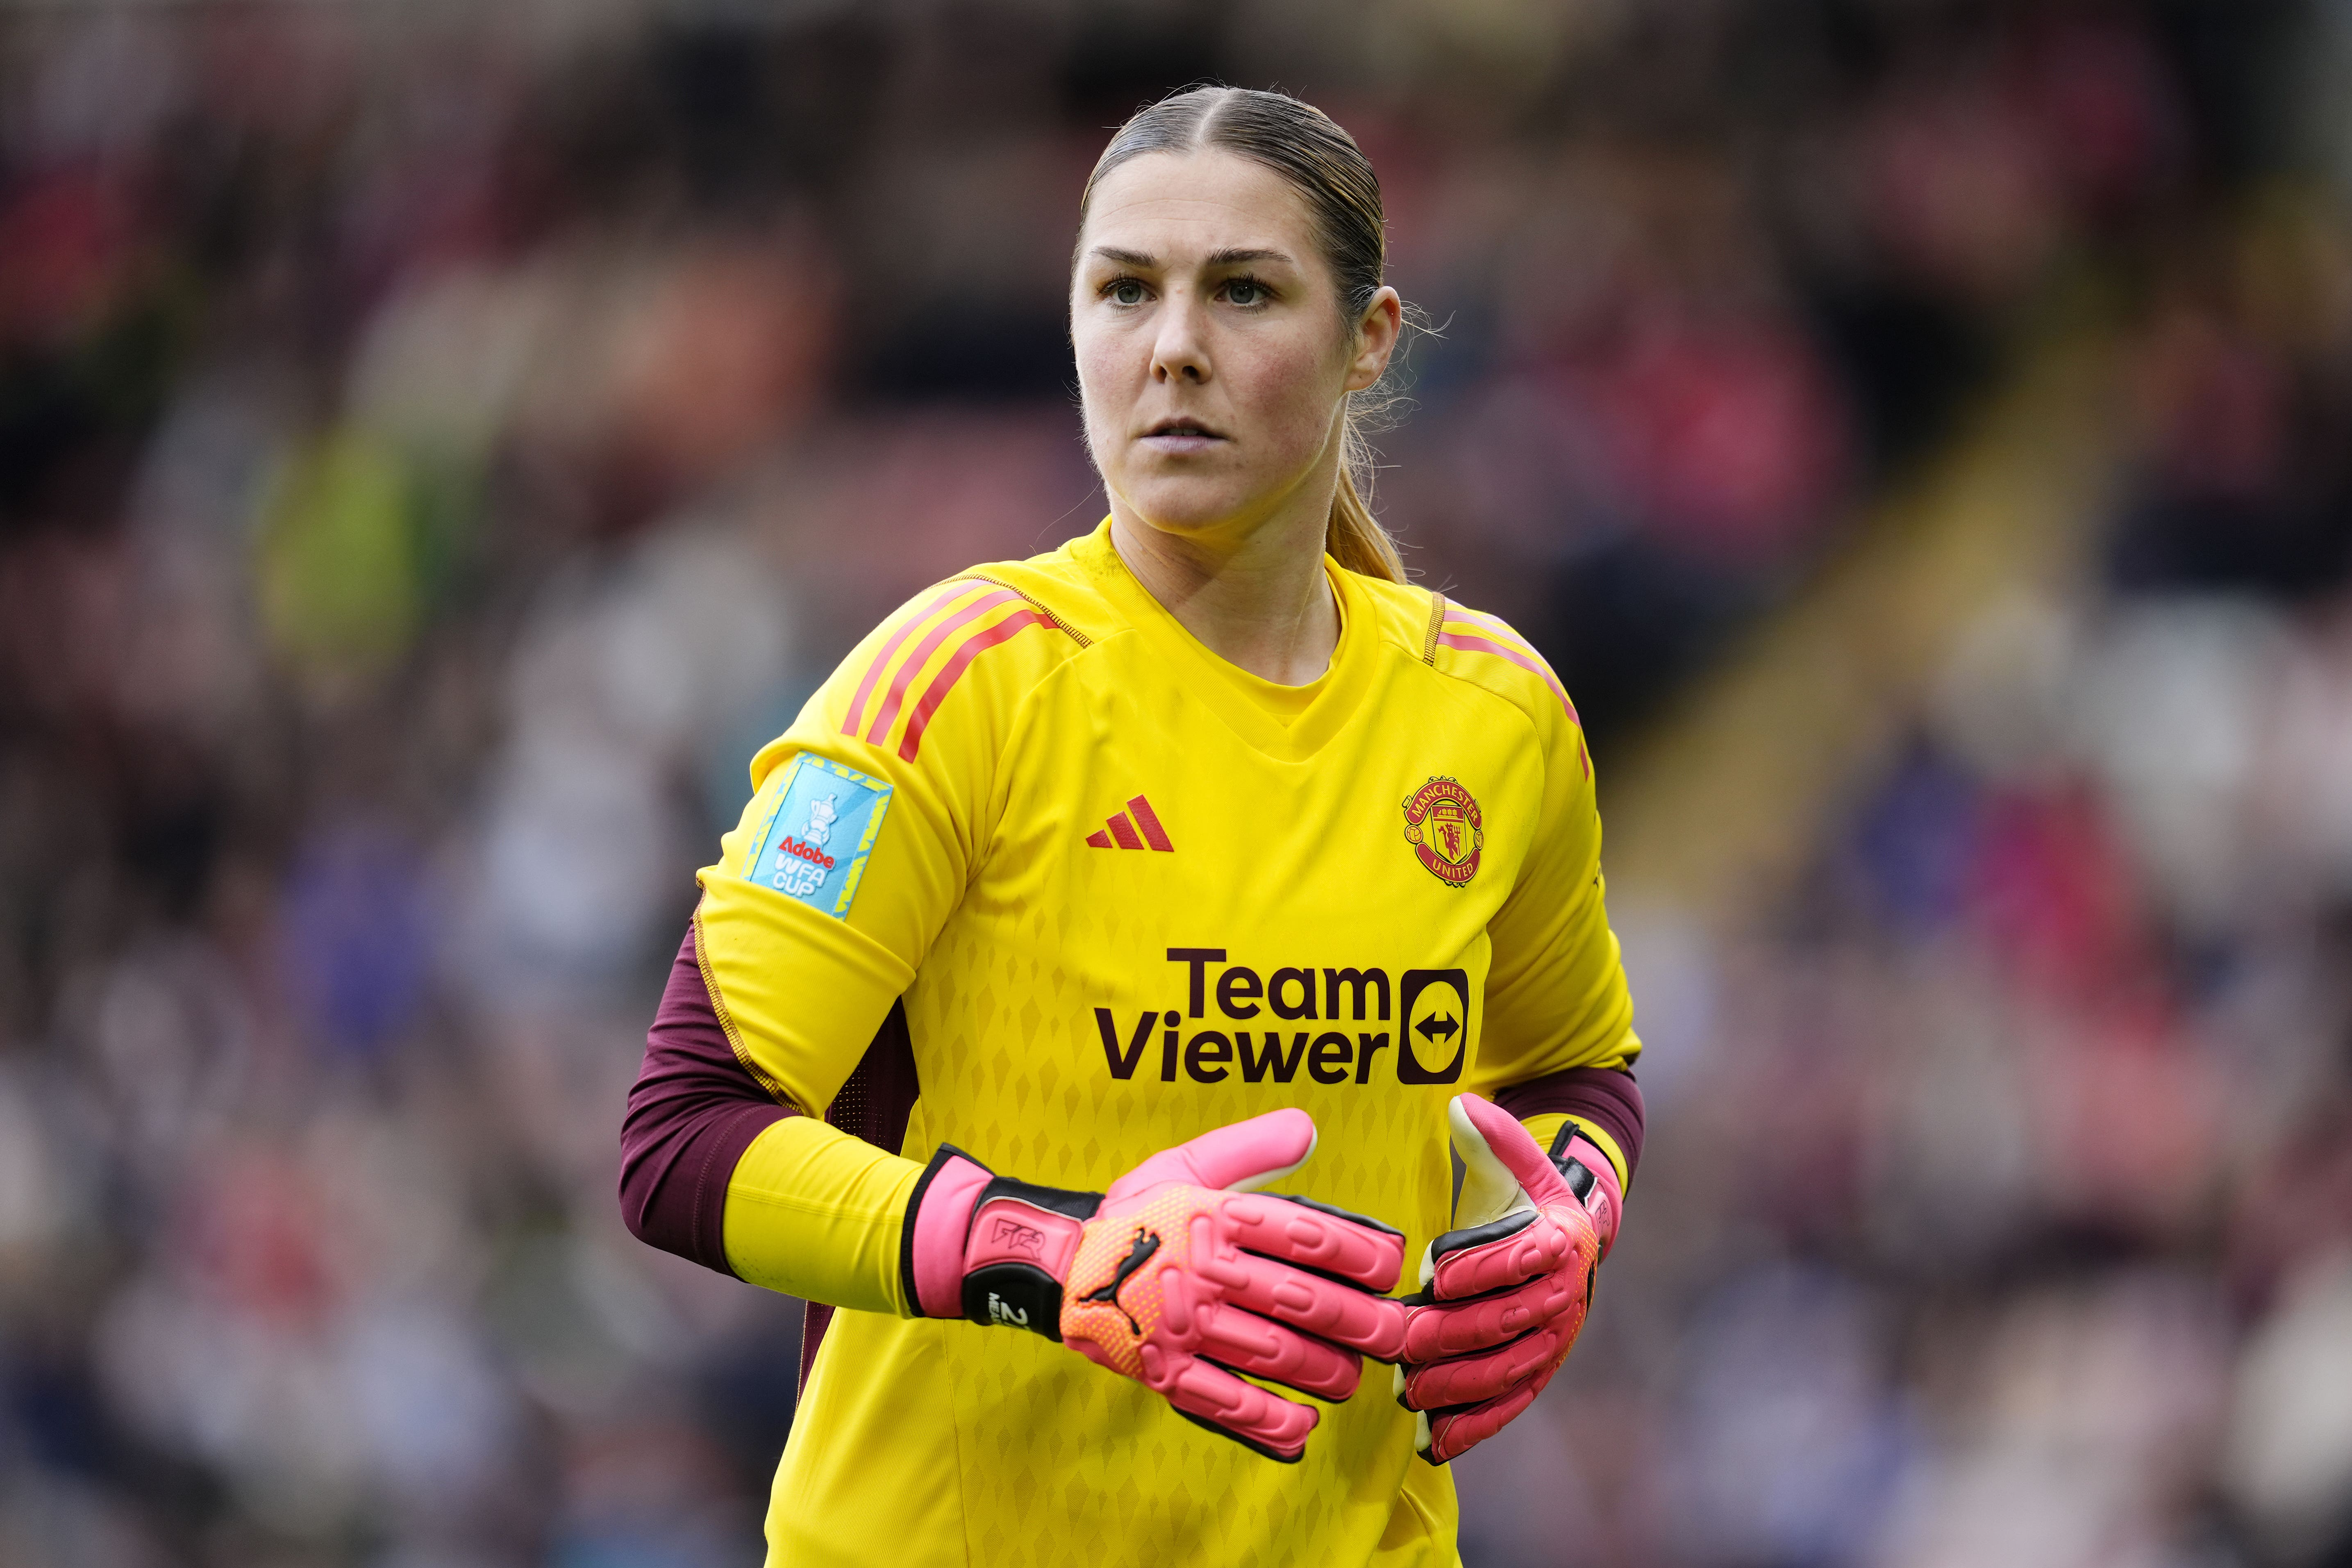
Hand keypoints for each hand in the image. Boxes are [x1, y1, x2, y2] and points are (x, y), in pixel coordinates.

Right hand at [905, 1108, 1409, 1460]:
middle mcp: (1204, 1271)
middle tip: (1394, 1335)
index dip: (1359, 1254)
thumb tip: (1308, 1128)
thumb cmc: (1137, 1213)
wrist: (1057, 1264)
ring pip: (1274, 1355)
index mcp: (1215, 1217)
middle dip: (1360, 1323)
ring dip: (1326, 1371)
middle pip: (1301, 1301)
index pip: (1304, 1234)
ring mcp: (1184, 1327)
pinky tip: (1303, 1425)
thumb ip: (1250, 1148)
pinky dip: (1269, 1420)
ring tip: (1354, 1376)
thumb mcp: (1187, 1163)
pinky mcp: (1164, 1372)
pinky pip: (1226, 1403)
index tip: (1390, 1268)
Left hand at [1395, 1093, 1620, 1463]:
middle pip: (1504, 1322)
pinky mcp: (1539, 1372)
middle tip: (1402, 1339)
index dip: (1479, 1268)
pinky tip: (1436, 1440)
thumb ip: (1494, 1137)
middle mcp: (1562, 1298)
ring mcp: (1553, 1342)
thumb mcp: (1519, 1164)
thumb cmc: (1531, 1200)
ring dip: (1457, 1385)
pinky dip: (1475, 1426)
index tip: (1433, 1275)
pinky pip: (1511, 1405)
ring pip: (1505, 1370)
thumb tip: (1461, 1104)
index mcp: (1559, 1243)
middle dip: (1451, 1334)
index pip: (1520, 1259)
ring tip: (1409, 1389)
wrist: (1574, 1242)